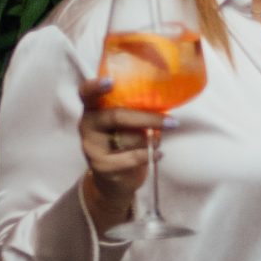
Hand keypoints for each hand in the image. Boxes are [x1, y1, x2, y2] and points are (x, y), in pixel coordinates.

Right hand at [77, 76, 167, 231]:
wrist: (113, 179)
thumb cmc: (124, 142)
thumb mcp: (127, 123)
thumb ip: (135, 110)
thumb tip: (164, 100)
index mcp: (93, 109)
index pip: (87, 93)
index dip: (96, 86)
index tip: (110, 81)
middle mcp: (87, 125)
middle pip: (117, 116)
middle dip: (148, 119)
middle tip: (173, 122)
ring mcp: (91, 146)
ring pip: (129, 138)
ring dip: (150, 140)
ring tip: (155, 141)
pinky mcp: (100, 165)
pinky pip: (133, 157)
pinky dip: (150, 155)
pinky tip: (158, 154)